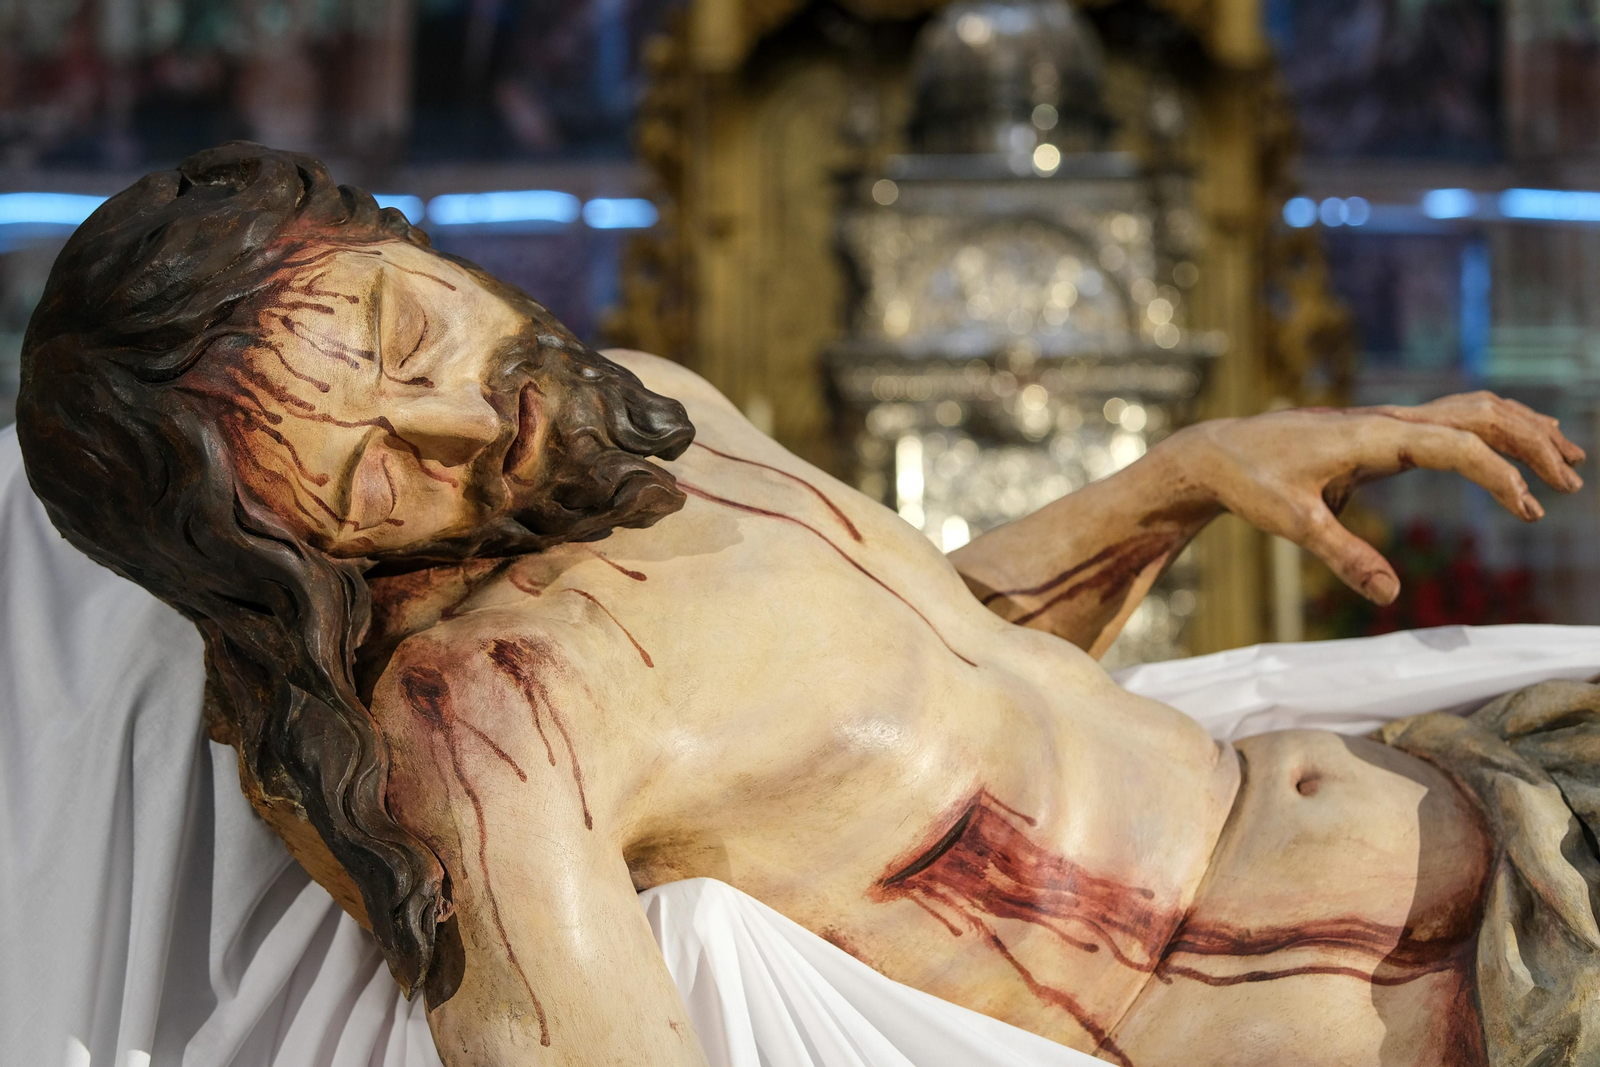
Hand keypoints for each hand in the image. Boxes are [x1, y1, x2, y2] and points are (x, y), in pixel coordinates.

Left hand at [1169, 392, 1585, 604]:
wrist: (1217, 452)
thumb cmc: (1251, 483)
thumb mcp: (1293, 524)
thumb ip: (1343, 556)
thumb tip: (1389, 595)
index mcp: (1372, 436)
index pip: (1457, 444)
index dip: (1498, 476)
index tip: (1528, 510)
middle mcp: (1386, 420)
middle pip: (1479, 414)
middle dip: (1530, 442)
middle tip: (1571, 480)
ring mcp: (1385, 421)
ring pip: (1470, 410)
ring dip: (1521, 430)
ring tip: (1567, 460)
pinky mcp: (1381, 432)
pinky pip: (1449, 420)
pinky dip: (1491, 430)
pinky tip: (1512, 450)